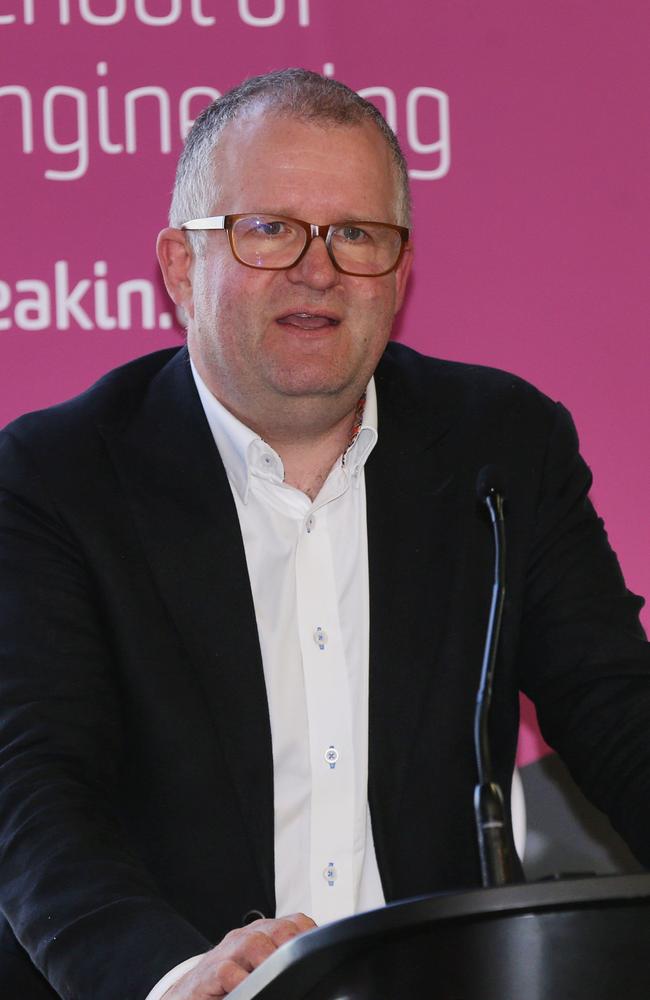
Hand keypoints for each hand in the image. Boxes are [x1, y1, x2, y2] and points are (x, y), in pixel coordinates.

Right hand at [163, 913, 316, 997]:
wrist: (189, 993)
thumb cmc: (227, 981)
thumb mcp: (258, 967)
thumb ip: (281, 962)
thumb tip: (316, 970)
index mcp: (262, 934)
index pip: (294, 922)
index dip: (309, 934)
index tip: (319, 951)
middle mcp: (246, 938)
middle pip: (277, 929)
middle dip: (293, 943)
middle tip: (302, 964)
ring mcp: (227, 953)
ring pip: (253, 943)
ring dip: (269, 959)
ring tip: (277, 975)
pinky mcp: (210, 974)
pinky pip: (228, 971)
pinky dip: (241, 979)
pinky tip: (248, 988)